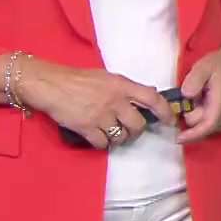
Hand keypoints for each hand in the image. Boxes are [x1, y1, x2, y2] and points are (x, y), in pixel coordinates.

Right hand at [18, 58, 176, 148]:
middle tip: (129, 129)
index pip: (152, 98)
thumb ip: (125, 87)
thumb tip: (148, 93)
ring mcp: (102, 115)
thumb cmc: (77, 79)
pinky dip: (102, 143)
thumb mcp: (106, 76)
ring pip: (121, 137)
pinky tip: (97, 136)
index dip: (165, 111)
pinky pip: (103, 144)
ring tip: (110, 132)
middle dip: (136, 131)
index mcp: (122, 85)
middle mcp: (115, 100)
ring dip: (118, 138)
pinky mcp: (87, 128)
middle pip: (138, 124)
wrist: (50, 85)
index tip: (170, 121)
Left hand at [175, 42, 220, 143]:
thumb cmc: (220, 63)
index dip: (192, 134)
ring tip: (200, 97)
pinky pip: (215, 125)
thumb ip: (193, 80)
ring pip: (209, 127)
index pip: (207, 125)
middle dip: (193, 115)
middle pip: (204, 126)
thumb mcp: (203, 66)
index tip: (178, 138)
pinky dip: (206, 118)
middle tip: (192, 96)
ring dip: (200, 116)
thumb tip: (185, 96)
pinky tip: (206, 103)